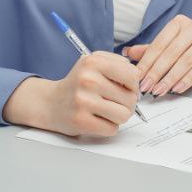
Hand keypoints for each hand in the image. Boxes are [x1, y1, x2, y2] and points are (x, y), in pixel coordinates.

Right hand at [5, 51, 140, 137]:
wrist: (51, 103)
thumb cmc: (78, 84)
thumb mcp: (94, 63)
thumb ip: (118, 65)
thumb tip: (140, 79)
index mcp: (93, 62)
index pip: (133, 75)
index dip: (133, 85)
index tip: (125, 88)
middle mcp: (88, 80)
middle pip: (131, 98)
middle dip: (127, 103)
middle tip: (113, 102)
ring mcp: (83, 101)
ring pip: (124, 115)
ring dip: (119, 116)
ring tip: (107, 111)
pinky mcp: (81, 121)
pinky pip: (112, 129)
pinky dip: (108, 127)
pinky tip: (97, 119)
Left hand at [124, 15, 191, 96]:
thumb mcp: (170, 49)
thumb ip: (150, 51)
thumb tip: (126, 52)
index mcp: (179, 22)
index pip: (159, 44)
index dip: (147, 62)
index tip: (137, 78)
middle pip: (171, 52)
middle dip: (156, 72)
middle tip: (146, 88)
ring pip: (185, 60)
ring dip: (170, 78)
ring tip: (159, 91)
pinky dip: (187, 79)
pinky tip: (177, 89)